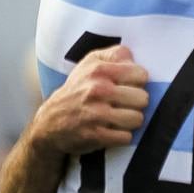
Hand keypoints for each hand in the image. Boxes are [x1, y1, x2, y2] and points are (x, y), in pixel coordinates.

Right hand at [34, 45, 149, 154]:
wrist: (50, 122)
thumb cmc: (77, 90)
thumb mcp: (90, 63)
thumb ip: (115, 55)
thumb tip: (135, 59)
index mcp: (99, 70)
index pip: (141, 74)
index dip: (137, 82)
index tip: (128, 86)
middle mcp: (97, 89)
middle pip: (142, 98)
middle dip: (136, 103)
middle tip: (123, 104)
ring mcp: (96, 113)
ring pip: (137, 119)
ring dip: (131, 121)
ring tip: (120, 118)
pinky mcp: (96, 135)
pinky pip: (126, 137)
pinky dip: (122, 136)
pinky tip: (112, 131)